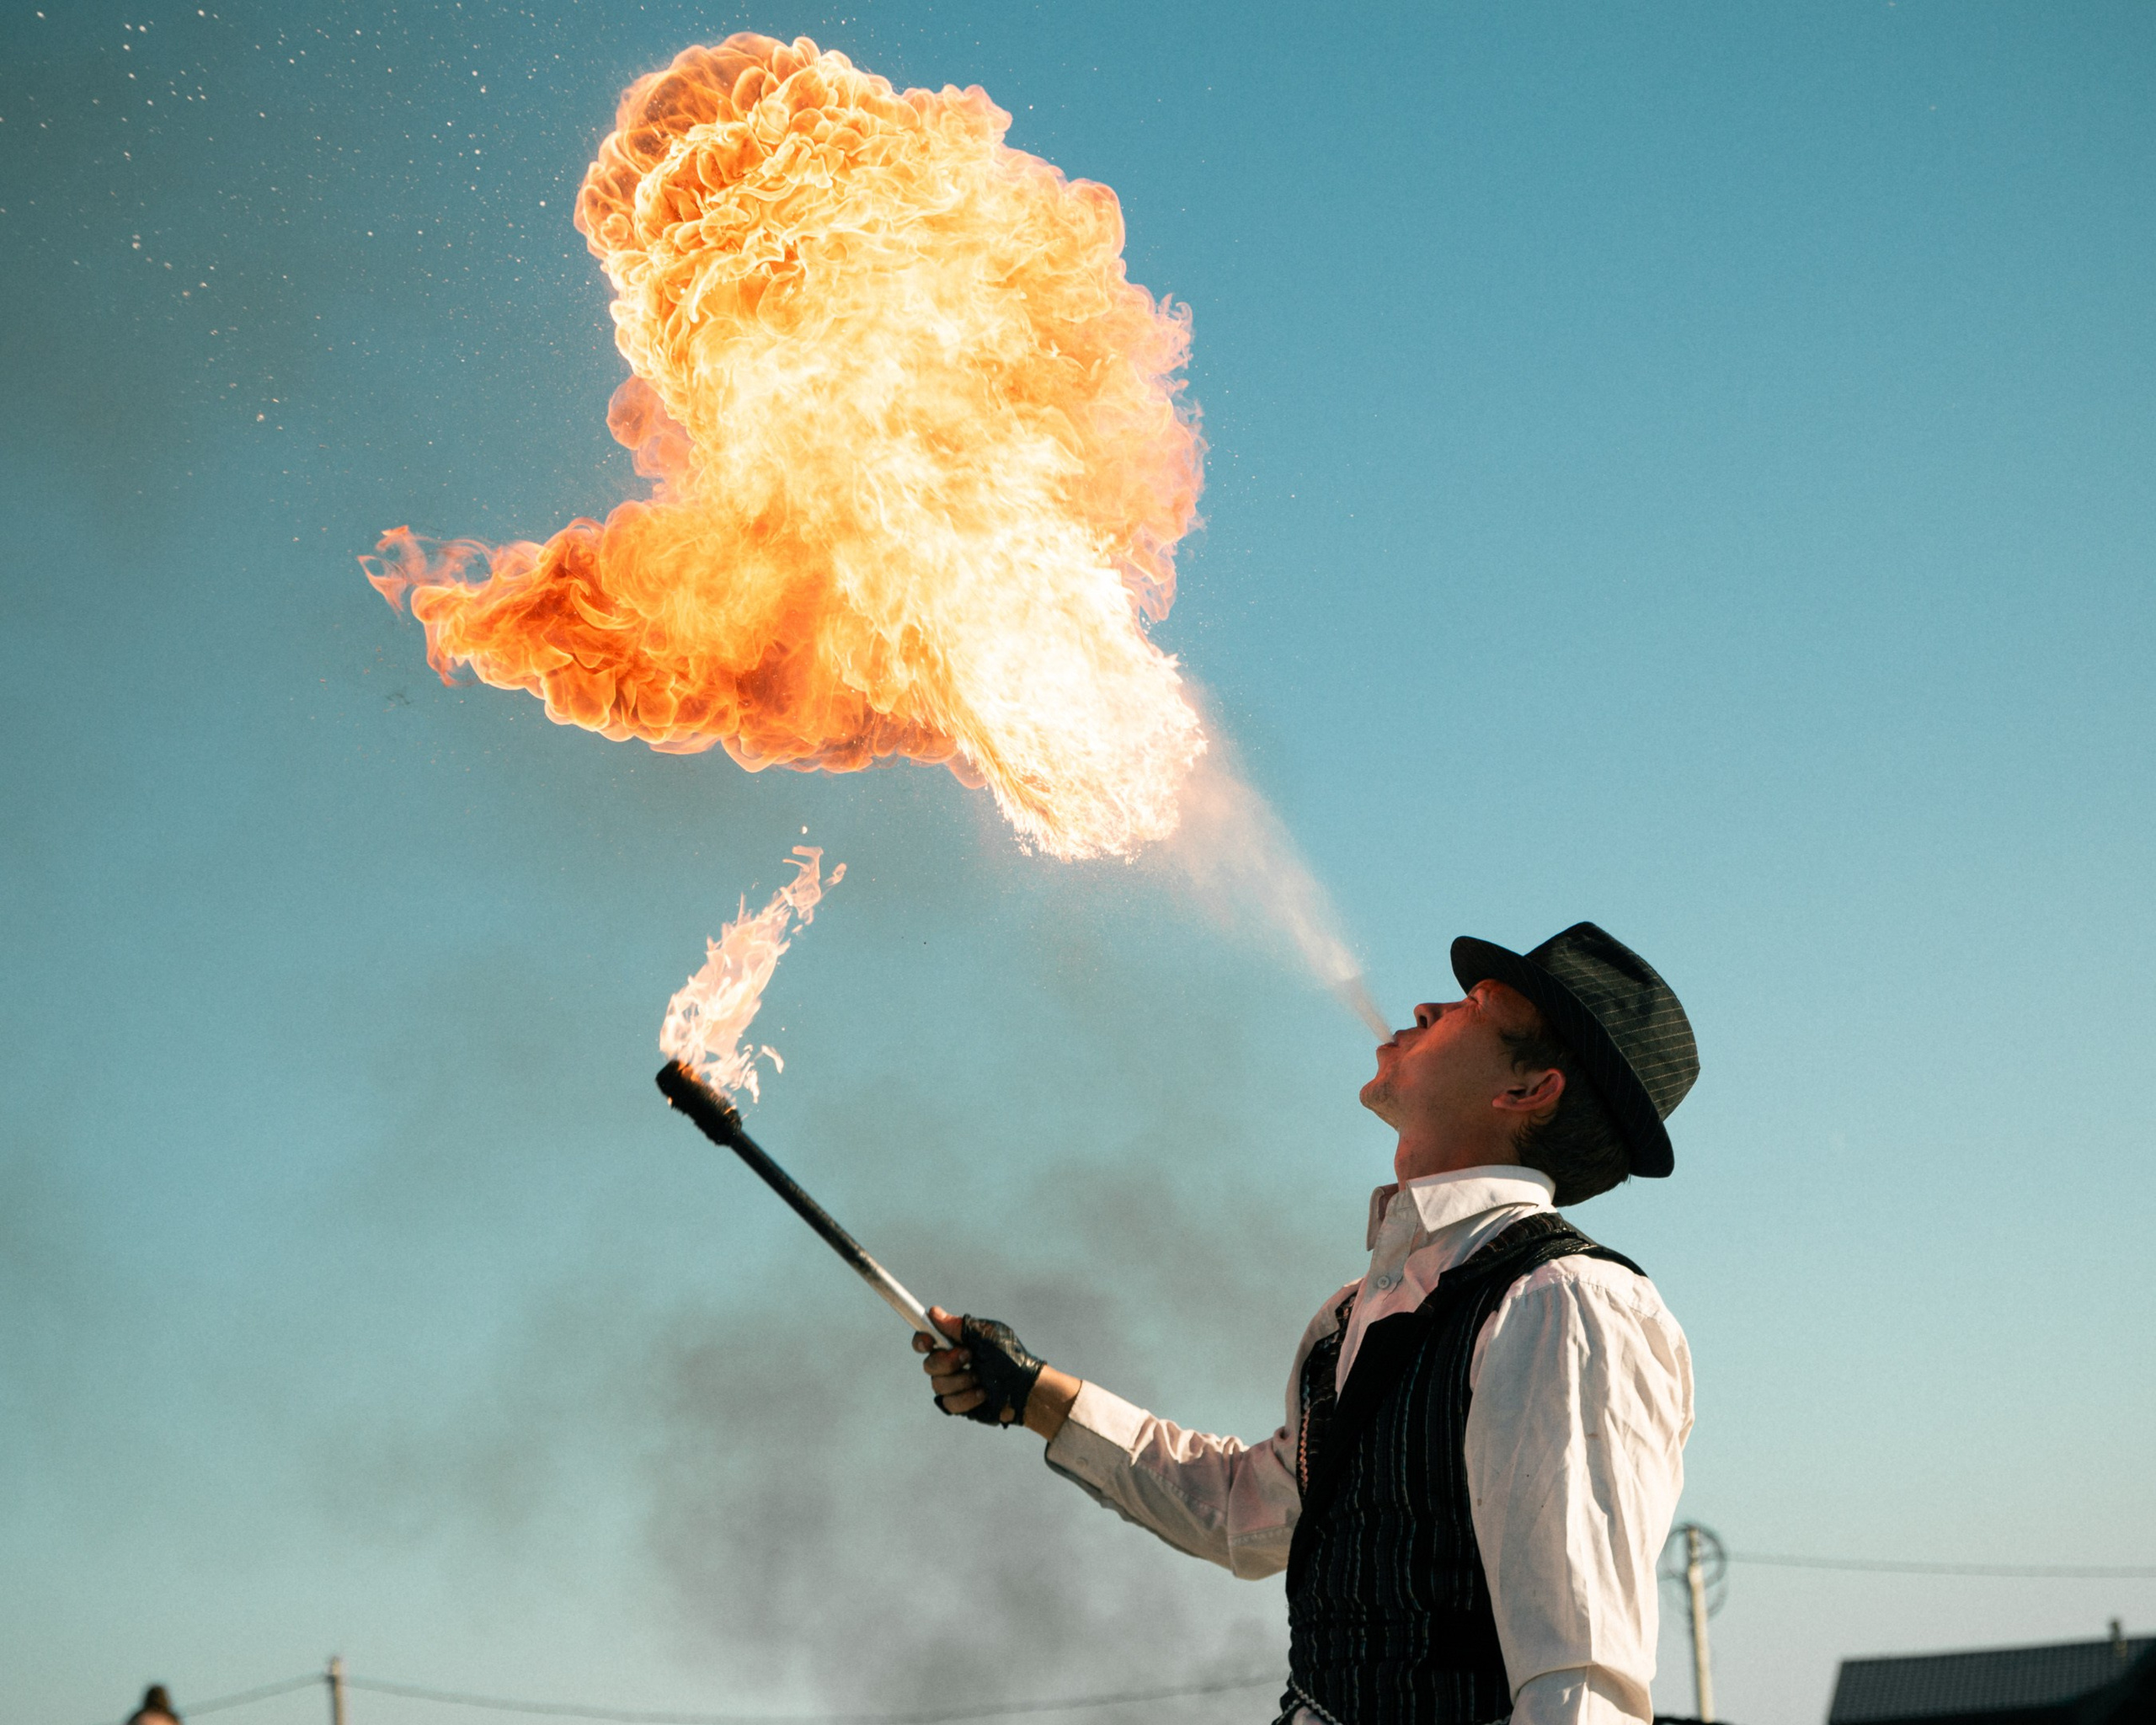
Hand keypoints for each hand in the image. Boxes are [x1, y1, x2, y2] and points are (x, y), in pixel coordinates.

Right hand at [915, 1306, 1076, 1437]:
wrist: (1024, 1387)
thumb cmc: (1009, 1357)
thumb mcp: (986, 1335)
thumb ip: (959, 1326)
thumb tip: (933, 1313)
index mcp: (954, 1343)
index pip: (925, 1340)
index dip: (921, 1340)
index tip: (928, 1341)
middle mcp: (950, 1363)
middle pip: (928, 1364)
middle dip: (947, 1362)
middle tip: (969, 1357)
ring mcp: (953, 1384)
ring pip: (938, 1385)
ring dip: (961, 1381)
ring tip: (981, 1378)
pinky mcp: (958, 1404)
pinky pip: (949, 1403)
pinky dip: (966, 1398)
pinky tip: (982, 1393)